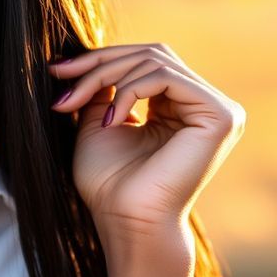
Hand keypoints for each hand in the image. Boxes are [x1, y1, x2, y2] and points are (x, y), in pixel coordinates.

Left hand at [48, 43, 245, 250]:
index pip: (144, 60)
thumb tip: (89, 56)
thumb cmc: (110, 184)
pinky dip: (129, 90)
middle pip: (150, 54)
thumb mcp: (98, 121)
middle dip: (99, 62)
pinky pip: (166, 77)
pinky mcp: (220, 115)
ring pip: (155, 61)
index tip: (56, 69)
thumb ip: (102, 87)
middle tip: (61, 76)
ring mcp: (217, 110)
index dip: (99, 58)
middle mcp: (204, 106)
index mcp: (182, 107)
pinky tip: (111, 119)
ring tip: (77, 103)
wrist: (125, 222)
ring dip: (106, 76)